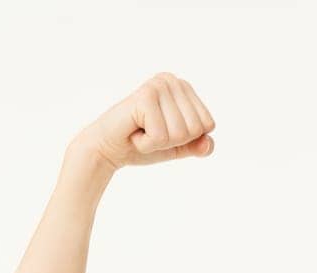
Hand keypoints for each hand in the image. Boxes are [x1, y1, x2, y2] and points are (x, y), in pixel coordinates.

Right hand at [74, 72, 215, 171]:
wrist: (108, 149)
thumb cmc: (142, 144)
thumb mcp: (178, 147)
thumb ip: (198, 146)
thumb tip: (208, 143)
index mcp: (184, 87)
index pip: (208, 124)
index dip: (187, 139)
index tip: (164, 131)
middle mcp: (172, 80)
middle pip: (196, 129)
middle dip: (173, 141)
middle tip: (150, 132)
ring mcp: (158, 85)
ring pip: (180, 133)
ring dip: (159, 143)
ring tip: (141, 131)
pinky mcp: (145, 96)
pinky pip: (161, 137)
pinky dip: (147, 144)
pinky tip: (134, 132)